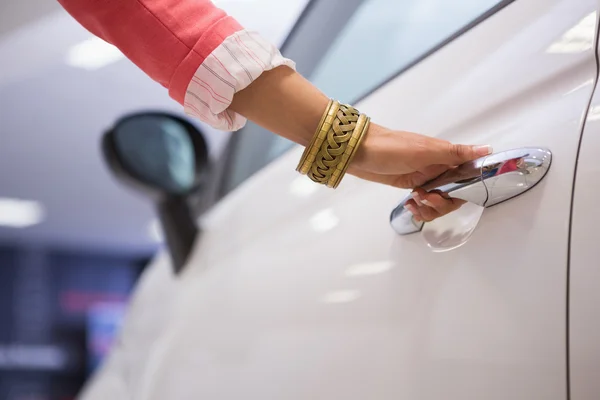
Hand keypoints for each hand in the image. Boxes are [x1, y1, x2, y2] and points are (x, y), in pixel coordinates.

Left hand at [350, 124, 490, 220]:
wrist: (358, 151)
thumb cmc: (388, 147)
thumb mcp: (424, 150)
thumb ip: (454, 153)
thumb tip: (486, 149)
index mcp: (444, 156)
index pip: (467, 178)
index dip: (463, 192)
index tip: (450, 196)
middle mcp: (437, 167)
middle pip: (454, 195)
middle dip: (443, 204)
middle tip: (427, 199)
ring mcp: (424, 177)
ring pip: (438, 201)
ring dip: (430, 209)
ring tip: (416, 203)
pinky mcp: (410, 185)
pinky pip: (424, 203)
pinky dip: (420, 209)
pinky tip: (411, 206)